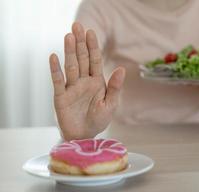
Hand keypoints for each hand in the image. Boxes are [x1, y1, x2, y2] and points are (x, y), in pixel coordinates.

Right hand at [49, 22, 124, 140]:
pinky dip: (55, 70)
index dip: (93, 46)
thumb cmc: (99, 120)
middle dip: (80, 43)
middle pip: (81, 59)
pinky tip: (54, 57)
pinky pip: (58, 81)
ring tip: (68, 37)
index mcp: (96, 82)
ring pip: (70, 66)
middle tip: (77, 26)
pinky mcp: (61, 96)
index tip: (90, 32)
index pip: (94, 60)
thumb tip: (122, 69)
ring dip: (69, 52)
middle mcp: (83, 81)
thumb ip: (115, 87)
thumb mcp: (111, 104)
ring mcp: (71, 87)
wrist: (84, 136)